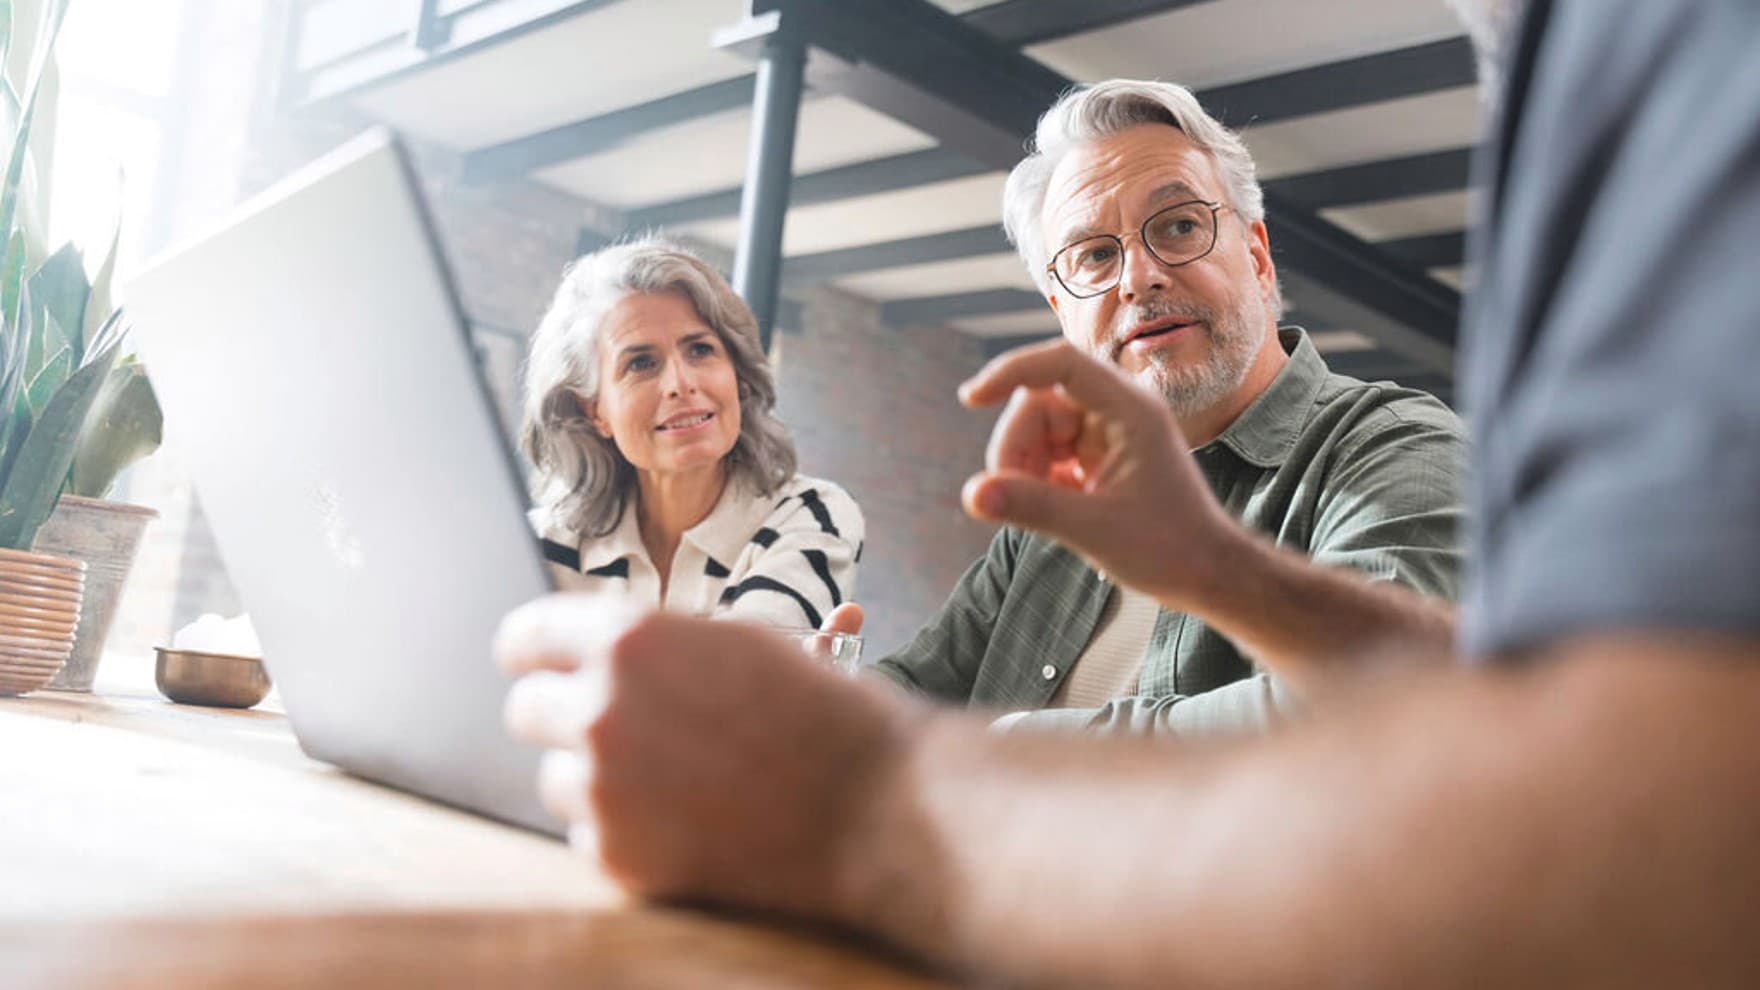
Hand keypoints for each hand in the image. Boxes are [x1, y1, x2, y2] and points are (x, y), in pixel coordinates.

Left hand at [496, 593, 913, 918]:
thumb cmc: (816, 713)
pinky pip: (587, 836)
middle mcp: (602, 709)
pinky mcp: (619, 856)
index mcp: (629, 639)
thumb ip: (650, 644)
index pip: (524, 638)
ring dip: (596, 778)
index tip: (536, 665)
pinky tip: (687, 820)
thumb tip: (585, 651)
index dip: (531, 652)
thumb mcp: (733, 643)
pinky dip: (625, 831)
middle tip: (618, 729)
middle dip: (563, 716)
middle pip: (525, 710)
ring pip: (555, 779)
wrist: (874, 805)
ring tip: (674, 779)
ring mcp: (605, 789)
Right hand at [958, 338, 1237, 604]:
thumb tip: (972, 494)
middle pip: (1039, 402)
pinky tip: (1053, 508)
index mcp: (1130, 410)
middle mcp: (1119, 411)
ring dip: (1024, 465)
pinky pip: (1050, 451)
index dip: (1010, 372)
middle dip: (1015, 447)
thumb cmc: (1169, 549)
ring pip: (1040, 429)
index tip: (971, 399)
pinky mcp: (1100, 456)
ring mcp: (1109, 433)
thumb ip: (1031, 507)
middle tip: (1008, 495)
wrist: (1206, 574)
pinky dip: (1038, 477)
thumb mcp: (1094, 529)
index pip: (1060, 363)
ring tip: (1035, 508)